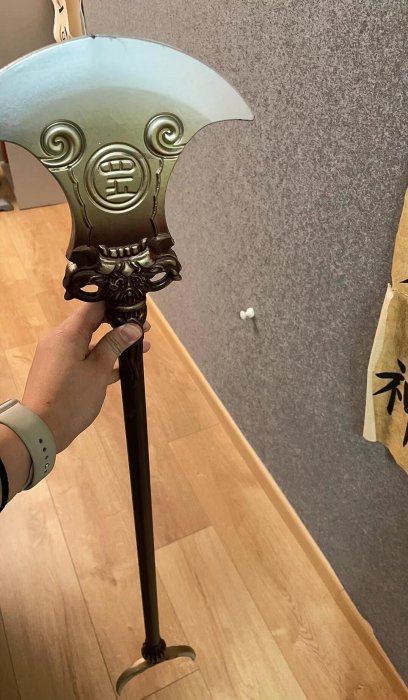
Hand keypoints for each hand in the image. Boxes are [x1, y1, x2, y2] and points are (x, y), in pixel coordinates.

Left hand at [22, 301, 149, 452]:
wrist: (42, 429)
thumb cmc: (71, 398)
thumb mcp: (98, 370)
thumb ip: (115, 345)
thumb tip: (132, 327)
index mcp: (68, 334)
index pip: (93, 307)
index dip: (116, 305)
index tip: (135, 310)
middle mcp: (60, 340)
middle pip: (92, 323)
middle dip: (118, 325)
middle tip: (143, 331)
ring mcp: (59, 355)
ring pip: (90, 342)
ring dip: (112, 344)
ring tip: (140, 348)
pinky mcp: (60, 370)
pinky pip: (83, 357)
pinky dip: (100, 359)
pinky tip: (121, 367)